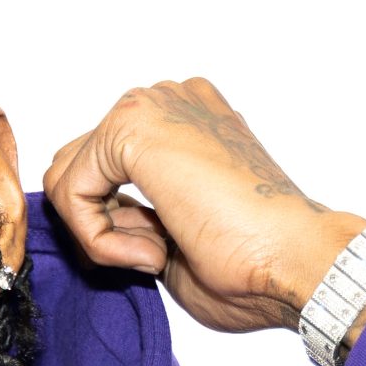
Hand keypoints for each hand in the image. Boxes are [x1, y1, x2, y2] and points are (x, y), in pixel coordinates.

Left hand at [41, 78, 365, 344]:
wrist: (296, 261)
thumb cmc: (255, 263)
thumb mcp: (174, 240)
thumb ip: (134, 218)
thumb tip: (101, 217)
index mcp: (187, 121)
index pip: (104, 168)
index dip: (112, 227)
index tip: (157, 258)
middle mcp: (169, 101)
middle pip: (79, 166)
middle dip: (99, 225)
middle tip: (151, 259)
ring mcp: (152, 106)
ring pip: (69, 178)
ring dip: (99, 234)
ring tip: (155, 256)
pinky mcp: (131, 125)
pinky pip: (72, 190)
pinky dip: (95, 237)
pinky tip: (150, 254)